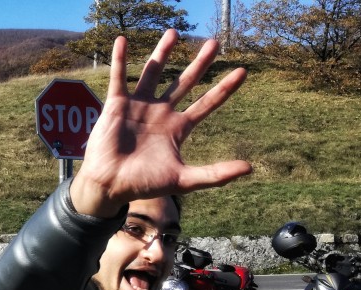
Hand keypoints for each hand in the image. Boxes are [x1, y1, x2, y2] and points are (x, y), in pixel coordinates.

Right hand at [71, 29, 251, 216]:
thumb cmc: (144, 184)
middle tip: (215, 43)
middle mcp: (160, 113)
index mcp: (177, 128)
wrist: (110, 184)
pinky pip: (120, 77)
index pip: (206, 104)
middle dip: (200, 64)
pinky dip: (120, 59)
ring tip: (174, 32)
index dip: (224, 89)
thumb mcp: (183, 180)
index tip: (242, 72)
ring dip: (163, 53)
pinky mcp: (117, 104)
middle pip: (184, 82)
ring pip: (154, 73)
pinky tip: (123, 40)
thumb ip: (215, 174)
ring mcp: (139, 107)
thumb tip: (249, 168)